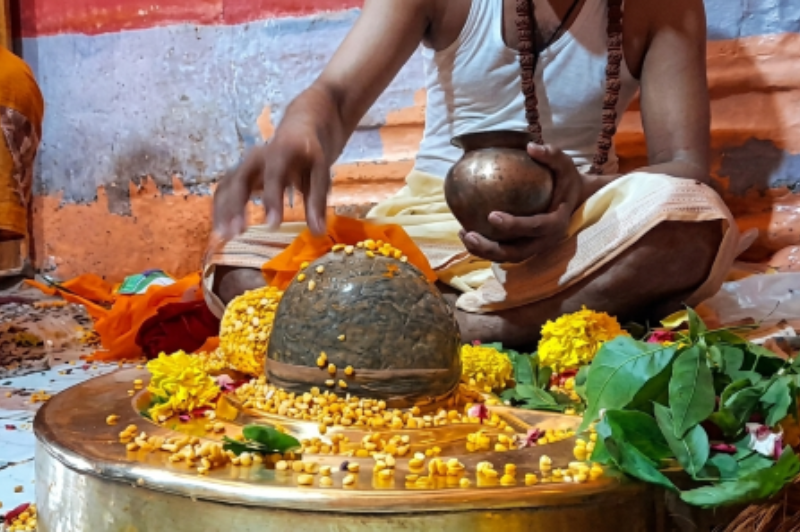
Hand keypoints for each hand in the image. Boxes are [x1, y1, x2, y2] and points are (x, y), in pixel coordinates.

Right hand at [212, 122, 330, 239]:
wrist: (298, 133)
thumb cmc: (310, 156)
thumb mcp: (320, 172)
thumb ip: (317, 201)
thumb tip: (317, 233)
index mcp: (281, 153)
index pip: (274, 176)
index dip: (272, 200)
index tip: (273, 226)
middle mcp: (257, 157)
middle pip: (240, 179)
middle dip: (235, 206)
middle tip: (237, 232)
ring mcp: (244, 165)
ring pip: (227, 186)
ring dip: (223, 210)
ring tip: (224, 236)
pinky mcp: (238, 175)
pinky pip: (224, 191)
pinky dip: (220, 210)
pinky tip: (222, 230)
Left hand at [459, 144, 586, 262]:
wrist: (575, 201)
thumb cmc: (566, 181)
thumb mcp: (565, 166)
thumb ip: (552, 155)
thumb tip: (531, 146)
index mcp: (556, 223)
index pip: (535, 227)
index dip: (514, 225)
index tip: (492, 215)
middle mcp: (545, 241)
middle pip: (517, 252)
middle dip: (492, 248)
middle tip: (470, 235)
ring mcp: (534, 247)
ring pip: (507, 257)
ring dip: (484, 251)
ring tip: (464, 235)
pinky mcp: (524, 247)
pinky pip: (503, 252)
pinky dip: (484, 248)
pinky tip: (466, 233)